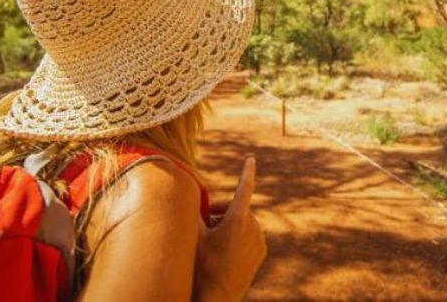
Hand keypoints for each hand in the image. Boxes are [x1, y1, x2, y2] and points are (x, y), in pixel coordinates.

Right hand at [195, 157, 266, 301]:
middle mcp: (253, 226)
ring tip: (212, 238)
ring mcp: (259, 240)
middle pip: (236, 208)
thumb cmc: (203, 265)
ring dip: (229, 224)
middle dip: (221, 211)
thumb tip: (184, 194)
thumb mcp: (194, 236)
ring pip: (243, 222)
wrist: (219, 297)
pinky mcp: (261, 252)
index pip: (244, 187)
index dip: (246, 171)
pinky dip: (238, 236)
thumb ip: (192, 213)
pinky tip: (224, 248)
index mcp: (238, 218)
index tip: (251, 158)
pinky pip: (250, 236)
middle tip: (205, 220)